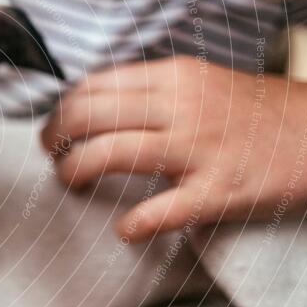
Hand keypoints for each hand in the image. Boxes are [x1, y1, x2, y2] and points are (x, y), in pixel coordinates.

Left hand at [42, 56, 306, 241]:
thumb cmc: (254, 111)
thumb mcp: (201, 82)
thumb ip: (150, 92)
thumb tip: (93, 107)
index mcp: (173, 77)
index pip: (94, 86)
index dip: (62, 109)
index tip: (55, 129)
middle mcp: (181, 106)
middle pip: (90, 116)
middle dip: (57, 139)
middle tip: (52, 157)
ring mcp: (200, 148)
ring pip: (111, 154)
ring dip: (76, 171)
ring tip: (71, 183)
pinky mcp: (220, 191)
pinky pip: (163, 210)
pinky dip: (134, 223)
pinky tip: (125, 229)